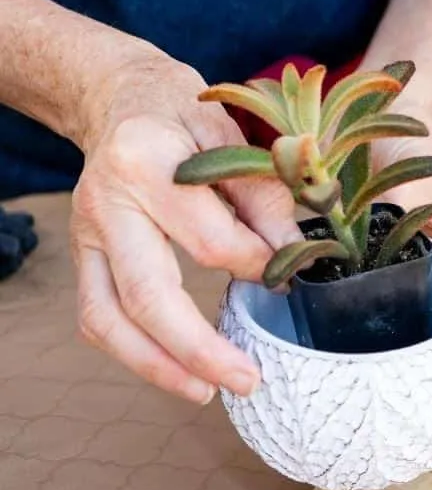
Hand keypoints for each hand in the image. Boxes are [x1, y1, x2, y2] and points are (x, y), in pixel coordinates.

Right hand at [70, 52, 300, 402]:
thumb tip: (291, 258)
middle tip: (248, 379)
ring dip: (158, 366)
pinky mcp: (83, 255)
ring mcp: (86, 233)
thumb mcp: (231, 137)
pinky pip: (96, 316)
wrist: (120, 97)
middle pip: (148, 294)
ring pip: (109, 318)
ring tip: (207, 392)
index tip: (287, 275)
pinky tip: (175, 371)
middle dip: (199, 348)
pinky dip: (133, 351)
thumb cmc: (184, 116)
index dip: (255, 266)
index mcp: (147, 163)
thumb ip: (262, 196)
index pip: (209, 239)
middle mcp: (106, 203)